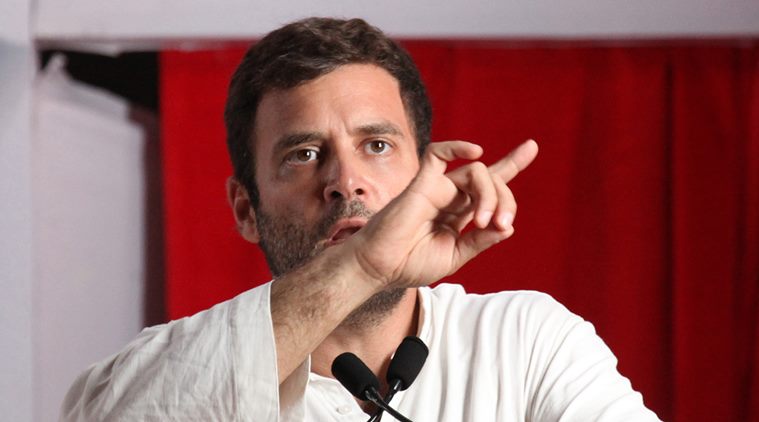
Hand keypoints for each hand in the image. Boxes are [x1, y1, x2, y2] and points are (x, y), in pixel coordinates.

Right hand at [347, 139, 538, 289]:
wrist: (381, 267)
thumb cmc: (410, 264)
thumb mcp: (455, 257)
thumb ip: (479, 241)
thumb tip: (507, 228)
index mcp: (459, 214)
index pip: (490, 185)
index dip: (511, 164)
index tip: (531, 147)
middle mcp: (451, 197)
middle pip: (492, 181)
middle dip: (507, 200)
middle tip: (502, 224)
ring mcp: (437, 188)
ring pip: (477, 172)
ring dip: (491, 195)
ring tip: (484, 222)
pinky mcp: (422, 183)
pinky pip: (439, 154)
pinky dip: (458, 147)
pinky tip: (476, 151)